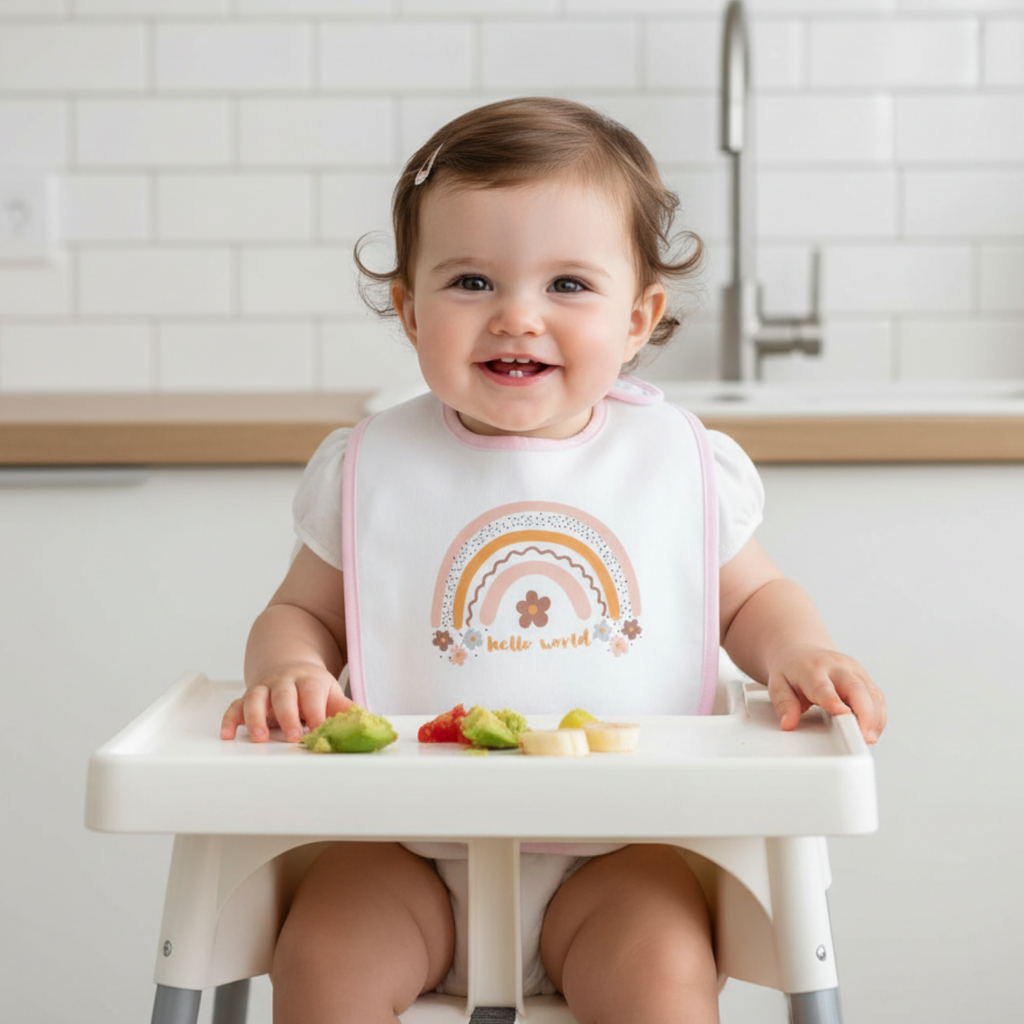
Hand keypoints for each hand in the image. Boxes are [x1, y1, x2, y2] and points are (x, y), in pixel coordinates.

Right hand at [220, 663, 352, 742]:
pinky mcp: (246, 698)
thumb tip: (369, 723)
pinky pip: (235, 706)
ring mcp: (263, 689)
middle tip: (293, 737)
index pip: (312, 695)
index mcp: (308, 681)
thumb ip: (345, 709)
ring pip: (255, 698)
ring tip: (260, 737)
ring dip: (256, 717)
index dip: (316, 713)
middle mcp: (283, 683)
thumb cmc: (312, 687)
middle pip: (283, 695)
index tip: (319, 730)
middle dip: (287, 716)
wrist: (288, 665)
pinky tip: (228, 734)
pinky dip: (230, 719)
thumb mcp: (331, 693)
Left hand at [766, 644, 886, 743]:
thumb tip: (789, 723)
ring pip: (872, 694)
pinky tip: (872, 731)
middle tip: (865, 738)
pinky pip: (877, 698)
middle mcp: (838, 667)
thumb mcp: (777, 685)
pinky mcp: (865, 678)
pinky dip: (878, 717)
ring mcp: (854, 671)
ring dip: (875, 719)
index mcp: (812, 668)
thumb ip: (784, 704)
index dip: (834, 701)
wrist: (801, 651)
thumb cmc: (791, 671)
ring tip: (869, 739)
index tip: (844, 715)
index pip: (824, 687)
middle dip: (865, 714)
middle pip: (856, 689)